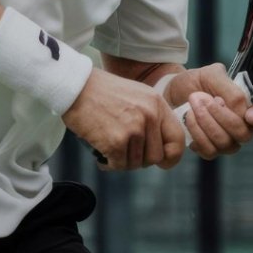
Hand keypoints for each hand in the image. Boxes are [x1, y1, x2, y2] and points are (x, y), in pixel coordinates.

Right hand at [62, 68, 184, 170]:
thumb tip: (161, 147)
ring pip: (136, 163)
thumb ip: (151, 117)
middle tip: (124, 151)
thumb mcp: (136, 96)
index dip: (171, 156)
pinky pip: (119, 165)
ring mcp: (134, 129)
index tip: (162, 162)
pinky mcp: (116, 141)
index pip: (178, 139)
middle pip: (155, 157)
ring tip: (109, 149)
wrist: (75, 86)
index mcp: (157, 104)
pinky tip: (101, 154)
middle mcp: (149, 116)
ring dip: (122, 161)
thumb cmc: (101, 92)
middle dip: (140, 159)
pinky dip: (109, 164)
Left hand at [171, 64, 252, 159]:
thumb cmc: (196, 82)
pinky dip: (196, 132)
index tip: (250, 114)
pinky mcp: (210, 150)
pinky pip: (209, 150)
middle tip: (200, 97)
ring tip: (192, 104)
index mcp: (249, 107)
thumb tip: (241, 108)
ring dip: (205, 121)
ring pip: (225, 142)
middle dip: (219, 115)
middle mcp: (243, 128)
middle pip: (244, 133)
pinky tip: (189, 118)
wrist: (172, 91)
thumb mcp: (213, 74)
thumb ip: (231, 89)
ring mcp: (228, 141)